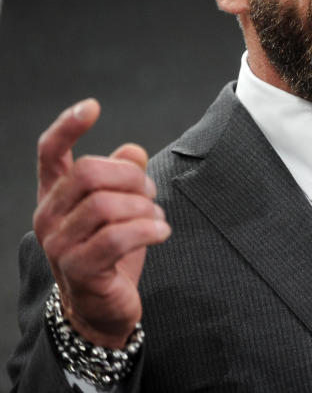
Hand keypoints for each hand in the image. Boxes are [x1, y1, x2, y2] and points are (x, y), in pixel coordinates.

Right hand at [34, 99, 170, 348]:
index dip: (67, 126)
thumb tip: (132, 150)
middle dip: (131, 178)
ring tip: (157, 219)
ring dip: (145, 208)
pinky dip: (148, 230)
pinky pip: (117, 237)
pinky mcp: (78, 269)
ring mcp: (59, 245)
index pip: (49, 152)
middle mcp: (48, 217)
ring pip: (107, 205)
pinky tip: (162, 232)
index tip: (92, 106)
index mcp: (54, 195)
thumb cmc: (111, 252)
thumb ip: (123, 177)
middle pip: (89, 173)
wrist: (102, 308)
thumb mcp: (120, 209)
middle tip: (151, 194)